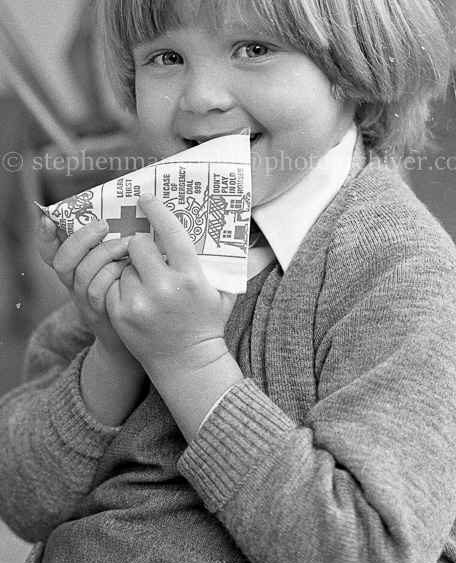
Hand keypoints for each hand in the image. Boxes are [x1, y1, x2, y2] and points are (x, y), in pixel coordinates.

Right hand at [37, 212, 136, 365]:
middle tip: (103, 224)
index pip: (49, 252)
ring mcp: (85, 300)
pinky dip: (115, 275)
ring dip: (105, 253)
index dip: (45, 235)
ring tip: (128, 243)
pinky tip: (130, 266)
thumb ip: (113, 240)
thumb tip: (125, 208)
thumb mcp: (116, 260)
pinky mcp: (101, 312)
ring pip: (82, 274)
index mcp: (73, 267)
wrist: (135, 329)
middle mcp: (73, 284)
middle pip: (63, 260)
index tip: (48, 217)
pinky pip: (99, 291)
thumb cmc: (128, 285)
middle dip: (82, 238)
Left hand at [105, 194, 242, 439]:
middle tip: (148, 252)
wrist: (187, 363)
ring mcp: (139, 302)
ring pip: (124, 265)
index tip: (146, 198)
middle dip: (142, 245)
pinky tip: (136, 296)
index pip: (170, 232)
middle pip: (138, 245)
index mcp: (191, 277)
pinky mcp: (121, 314)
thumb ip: (224, 262)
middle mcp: (164, 288)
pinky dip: (122, 286)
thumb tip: (233, 231)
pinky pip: (114, 285)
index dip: (157, 211)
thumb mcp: (223, 291)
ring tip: (145, 281)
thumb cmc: (206, 322)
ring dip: (132, 268)